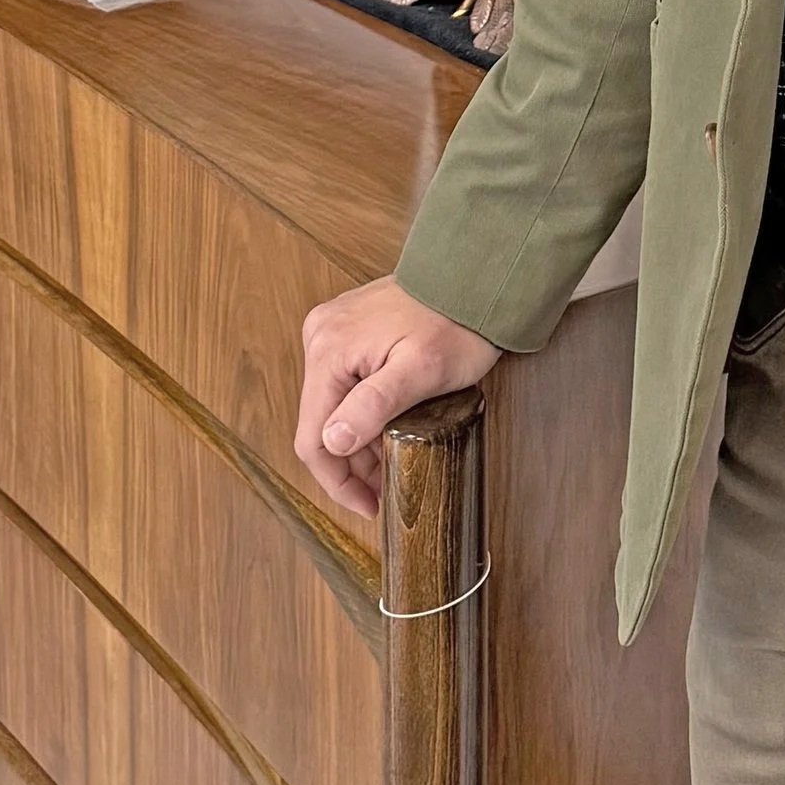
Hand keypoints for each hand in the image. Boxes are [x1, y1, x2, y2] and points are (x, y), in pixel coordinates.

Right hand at [296, 277, 498, 517]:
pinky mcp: (347, 330)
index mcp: (329, 349)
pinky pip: (343, 385)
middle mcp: (320, 337)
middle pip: (321, 423)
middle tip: (388, 486)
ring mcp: (332, 331)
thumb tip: (331, 442)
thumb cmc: (453, 322)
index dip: (338, 482)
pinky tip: (388, 427)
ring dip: (358, 439)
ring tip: (393, 461)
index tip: (370, 505)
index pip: (313, 438)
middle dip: (352, 462)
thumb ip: (373, 405)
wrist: (471, 279)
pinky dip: (362, 413)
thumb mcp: (421, 371)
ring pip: (332, 407)